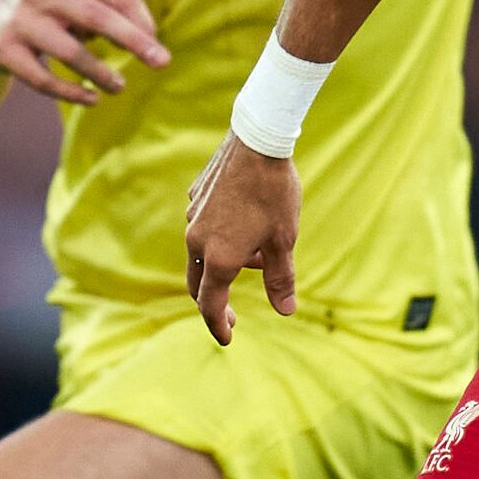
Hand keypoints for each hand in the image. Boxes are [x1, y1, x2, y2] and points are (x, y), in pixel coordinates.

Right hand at [0, 0, 168, 104]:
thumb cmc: (48, 15)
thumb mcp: (74, 0)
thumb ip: (108, 10)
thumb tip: (148, 37)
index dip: (141, 19)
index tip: (156, 42)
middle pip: (96, 16)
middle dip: (133, 40)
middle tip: (161, 62)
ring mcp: (21, 22)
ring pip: (69, 51)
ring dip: (101, 72)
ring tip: (120, 87)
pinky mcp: (4, 51)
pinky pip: (42, 78)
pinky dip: (71, 91)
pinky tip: (92, 98)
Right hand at [184, 138, 301, 343]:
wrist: (257, 140)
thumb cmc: (274, 193)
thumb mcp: (284, 241)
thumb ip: (281, 279)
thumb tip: (286, 311)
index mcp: (219, 257)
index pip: (210, 305)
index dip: (218, 326)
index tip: (228, 338)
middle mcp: (197, 240)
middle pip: (198, 283)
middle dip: (213, 301)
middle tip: (232, 313)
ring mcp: (193, 216)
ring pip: (201, 252)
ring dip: (224, 263)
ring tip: (259, 253)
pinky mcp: (195, 196)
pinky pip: (204, 226)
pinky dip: (220, 236)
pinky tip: (246, 223)